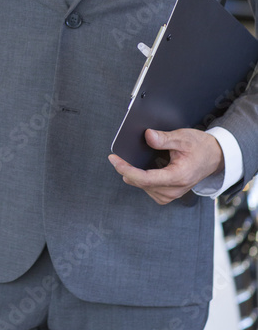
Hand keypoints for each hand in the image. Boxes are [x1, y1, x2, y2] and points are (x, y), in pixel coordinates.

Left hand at [108, 128, 223, 204]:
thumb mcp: (182, 137)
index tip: (114, 160)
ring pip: (144, 187)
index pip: (146, 178)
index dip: (126, 169)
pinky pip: (149, 189)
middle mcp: (175, 189)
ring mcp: (172, 194)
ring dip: (134, 175)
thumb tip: (148, 136)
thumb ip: (164, 138)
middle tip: (116, 157)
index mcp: (178, 176)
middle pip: (142, 183)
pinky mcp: (169, 193)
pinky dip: (142, 179)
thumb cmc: (200, 147)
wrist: (214, 157)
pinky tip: (142, 168)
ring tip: (129, 161)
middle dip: (126, 170)